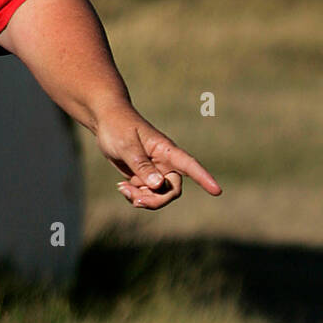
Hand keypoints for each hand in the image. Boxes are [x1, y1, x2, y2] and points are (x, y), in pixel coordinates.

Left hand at [94, 103, 221, 209]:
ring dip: (142, 198)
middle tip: (136, 200)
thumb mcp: (127, 146)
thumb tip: (159, 185)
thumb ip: (142, 165)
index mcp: (166, 150)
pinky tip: (122, 188)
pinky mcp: (144, 178)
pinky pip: (146, 195)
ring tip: (123, 189)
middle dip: (156, 200)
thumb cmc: (118, 127)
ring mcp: (155, 172)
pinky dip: (135, 196)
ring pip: (158, 196)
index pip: (190, 166)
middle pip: (172, 190)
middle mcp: (165, 163)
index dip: (204, 178)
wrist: (106, 121)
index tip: (217, 191)